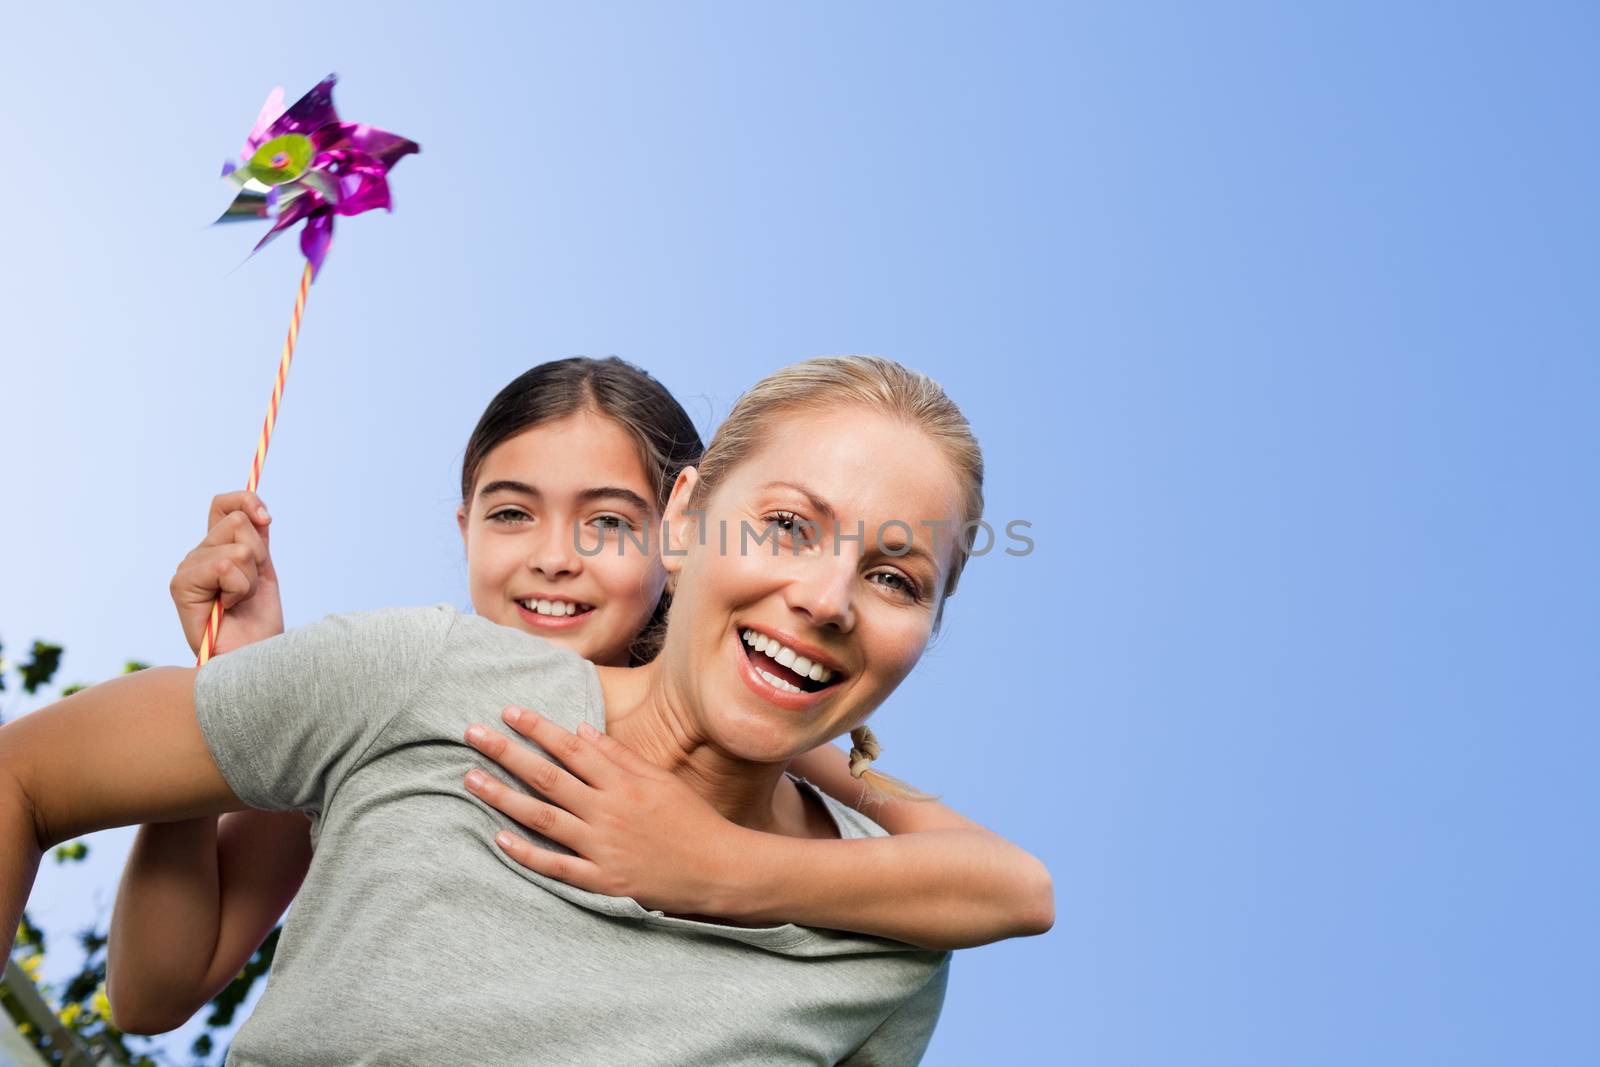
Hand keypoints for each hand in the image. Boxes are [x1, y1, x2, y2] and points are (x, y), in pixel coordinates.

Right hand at [171, 492, 284, 655]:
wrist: (253, 658)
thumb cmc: (258, 623)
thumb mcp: (263, 573)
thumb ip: (257, 540)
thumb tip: (258, 510)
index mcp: (216, 548)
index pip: (224, 504)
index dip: (247, 501)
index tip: (267, 519)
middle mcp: (198, 554)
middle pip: (238, 521)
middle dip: (259, 555)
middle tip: (250, 587)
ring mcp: (186, 569)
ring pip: (237, 547)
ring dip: (250, 577)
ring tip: (240, 600)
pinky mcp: (180, 585)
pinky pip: (223, 566)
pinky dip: (238, 588)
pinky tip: (228, 607)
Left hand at [462, 706, 747, 916]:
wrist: (718, 869)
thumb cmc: (691, 820)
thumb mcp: (660, 779)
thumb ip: (619, 756)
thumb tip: (580, 732)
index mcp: (624, 783)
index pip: (571, 748)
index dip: (538, 729)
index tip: (508, 712)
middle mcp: (608, 811)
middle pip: (547, 778)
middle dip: (507, 753)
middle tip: (472, 734)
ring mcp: (602, 848)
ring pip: (543, 818)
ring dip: (504, 797)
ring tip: (471, 778)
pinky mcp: (602, 881)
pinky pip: (557, 866)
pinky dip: (527, 853)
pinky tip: (499, 838)